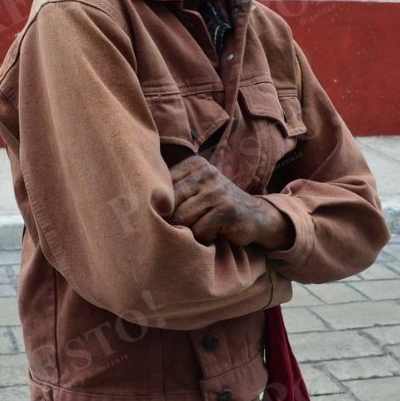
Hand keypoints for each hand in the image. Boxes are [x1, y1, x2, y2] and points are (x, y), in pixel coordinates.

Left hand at [169, 156, 292, 249]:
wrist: (255, 216)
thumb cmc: (217, 204)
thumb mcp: (197, 188)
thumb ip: (174, 189)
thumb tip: (144, 204)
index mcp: (196, 164)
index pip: (163, 185)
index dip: (163, 205)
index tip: (171, 212)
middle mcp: (207, 173)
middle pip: (171, 203)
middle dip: (175, 219)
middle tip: (188, 223)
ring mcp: (218, 191)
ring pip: (183, 218)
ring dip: (190, 229)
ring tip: (202, 225)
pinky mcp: (226, 210)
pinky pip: (199, 230)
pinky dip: (204, 236)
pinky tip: (214, 231)